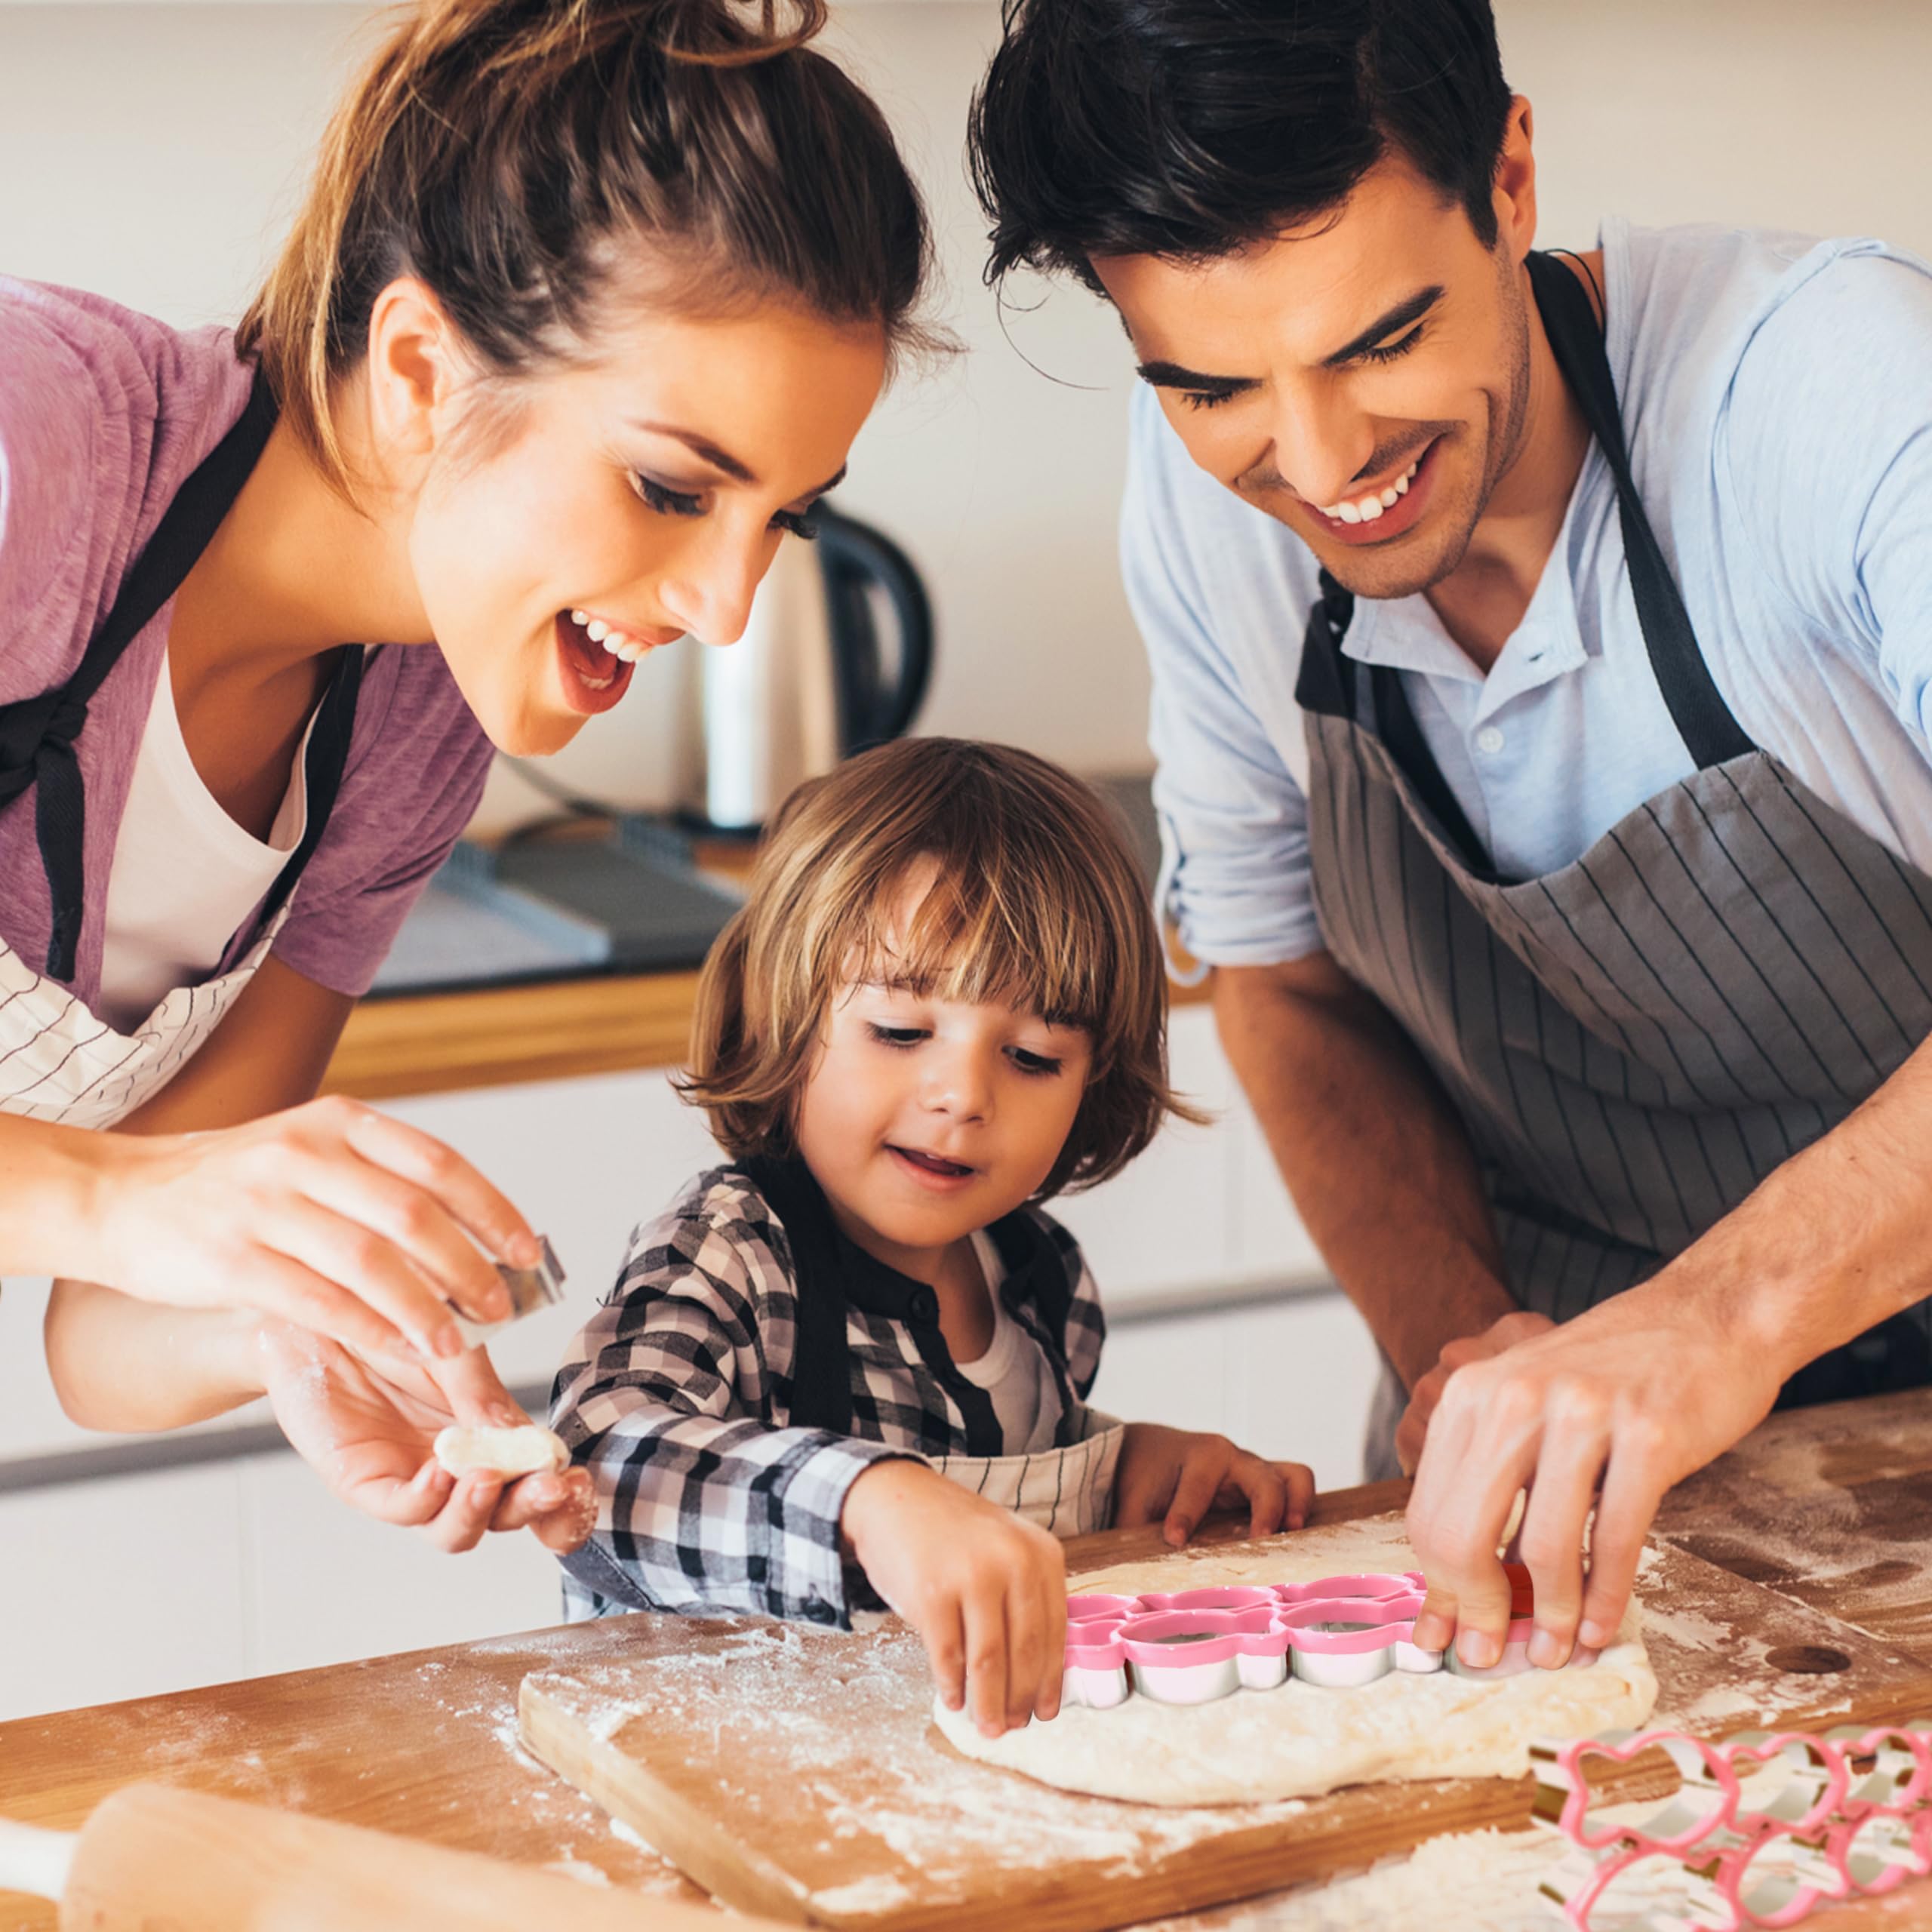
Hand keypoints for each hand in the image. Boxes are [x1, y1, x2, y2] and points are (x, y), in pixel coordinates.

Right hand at [90, 1095, 536, 1361]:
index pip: (437, 1163)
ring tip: (456, 1344)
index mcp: (337, 1124)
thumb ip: (378, 1178)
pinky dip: (368, 1329)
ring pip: (370, 1263)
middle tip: (501, 1307)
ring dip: (425, 1309)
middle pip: (413, 1216)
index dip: (492, 1210)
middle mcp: (304, 1156)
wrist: (119, 1195)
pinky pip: (317, 1301)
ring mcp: (264, 1206)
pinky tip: (397, 1350)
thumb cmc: (230, 1183)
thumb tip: (471, 1228)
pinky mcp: (230, 1260)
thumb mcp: (308, 1151)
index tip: (526, 1251)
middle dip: (469, 1268)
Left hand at [258, 1323, 593, 1555]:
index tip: (578, 1483)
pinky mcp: (363, 1481)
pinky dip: (429, 1497)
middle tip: (550, 1488)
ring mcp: (411, 1477)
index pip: (535, 1481)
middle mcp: (455, 1465)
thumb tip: (529, 1443)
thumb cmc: (390, 1318)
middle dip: (533, 1509)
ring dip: (480, 1512)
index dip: (563, 1499)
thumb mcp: (456, 1348)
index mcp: (489, 1434)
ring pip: (454, 1528)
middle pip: (504, 1515)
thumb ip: (485, 1394)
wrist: (322, 1301)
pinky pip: (402, 1507)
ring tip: (489, 1479)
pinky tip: (442, 1468)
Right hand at [841, 1459, 1065, 1738]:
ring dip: (987, 1704)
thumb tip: (1036, 1678)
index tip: (1046, 1711)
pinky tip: (953, 1699)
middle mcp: (1013, 1562)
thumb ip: (1024, 1598)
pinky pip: (947, 1656)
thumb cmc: (952, 1535)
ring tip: (986, 1727)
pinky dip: (951, 1685)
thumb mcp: (1005, 1550)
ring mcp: (972, 1575)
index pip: (1055, 1631)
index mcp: (1041, 1554)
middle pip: (1024, 1651)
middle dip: (1019, 1699)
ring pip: (988, 1661)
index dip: (1050, 1679)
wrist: (894, 1498)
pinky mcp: (932, 1593)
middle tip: (1012, 1728)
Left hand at [1113, 1423, 1313, 1545]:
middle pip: (1263, 1479)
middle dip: (1266, 1509)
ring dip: (1298, 1507)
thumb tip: (1137, 1574)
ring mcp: (1254, 1472)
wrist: (1153, 1450)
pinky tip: (1296, 1547)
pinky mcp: (1266, 1486)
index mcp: (1199, 1457)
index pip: (1197, 1489)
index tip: (1174, 1539)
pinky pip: (1296, 1490)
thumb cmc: (1146, 1477)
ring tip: (1292, 1539)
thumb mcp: (1134, 1504)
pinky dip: (1302, 1512)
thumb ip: (1137, 1533)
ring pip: (1294, 1477)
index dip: (1185, 1515)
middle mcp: (1233, 1460)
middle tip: (1260, 1541)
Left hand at [1405, 1282, 1780, 1672]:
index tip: (1446, 1633)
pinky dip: (1603, 1597)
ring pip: (1544, 1547)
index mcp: (1472, 1394)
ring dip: (1548, 1615)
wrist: (1708, 1315)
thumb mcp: (1530, 1407)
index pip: (1430, 1510)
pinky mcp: (1649, 1435)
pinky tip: (1597, 1627)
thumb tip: (1460, 1592)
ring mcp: (1582, 1414)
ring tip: (1554, 1650)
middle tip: (1489, 1656)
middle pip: (1466, 1534)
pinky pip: (1614, 1539)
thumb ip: (1493, 1485)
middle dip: (1475, 1610)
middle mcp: (1515, 1398)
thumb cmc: (1615, 1376)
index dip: (1436, 1584)